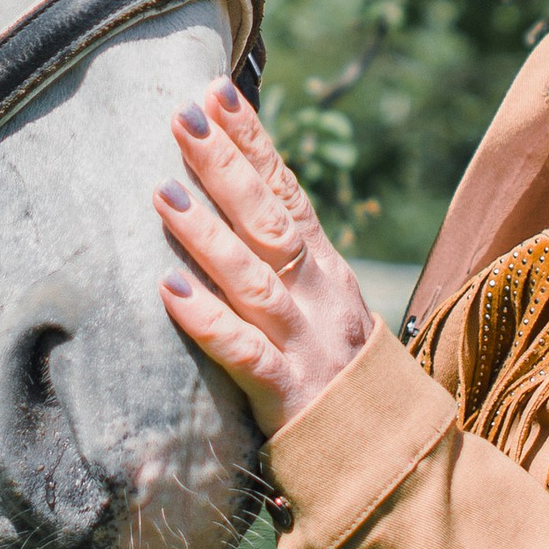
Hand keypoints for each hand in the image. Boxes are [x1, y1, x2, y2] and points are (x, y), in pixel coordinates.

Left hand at [155, 78, 376, 433]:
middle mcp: (319, 295)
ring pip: (255, 280)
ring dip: (207, 235)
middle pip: (270, 220)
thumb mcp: (319, 305)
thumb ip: (282, 258)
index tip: (216, 92)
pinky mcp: (289, 393)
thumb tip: (234, 196)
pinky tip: (170, 293)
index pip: (287, 190)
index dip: (253, 140)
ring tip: (161, 195)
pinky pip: (244, 353)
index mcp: (325, 268)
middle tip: (181, 116)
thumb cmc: (334, 372)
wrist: (386, 456)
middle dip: (226, 166)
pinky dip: (208, 321)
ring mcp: (306, 342)